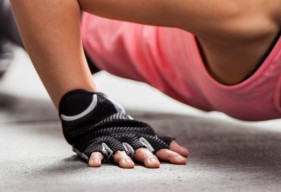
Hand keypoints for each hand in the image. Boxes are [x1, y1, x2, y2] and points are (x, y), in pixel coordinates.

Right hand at [59, 89, 188, 168]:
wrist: (97, 113)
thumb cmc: (126, 130)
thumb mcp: (146, 136)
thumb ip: (164, 145)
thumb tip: (186, 154)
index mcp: (141, 139)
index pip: (158, 147)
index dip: (170, 154)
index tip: (182, 161)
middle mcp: (129, 141)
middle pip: (139, 149)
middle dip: (147, 157)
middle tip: (154, 165)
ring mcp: (112, 142)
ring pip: (118, 151)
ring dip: (123, 158)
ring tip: (127, 166)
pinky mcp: (96, 144)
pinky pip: (95, 151)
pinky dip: (95, 157)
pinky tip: (95, 164)